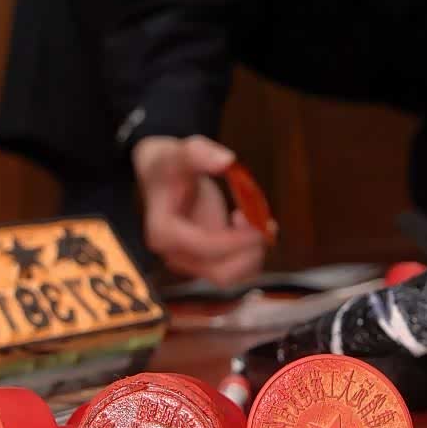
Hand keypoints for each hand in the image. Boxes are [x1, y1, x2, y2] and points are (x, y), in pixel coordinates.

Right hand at [132, 135, 265, 285]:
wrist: (163, 175)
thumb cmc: (170, 164)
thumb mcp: (181, 151)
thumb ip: (199, 153)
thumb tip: (226, 160)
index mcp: (163, 232)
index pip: (203, 248)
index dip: (235, 240)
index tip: (257, 223)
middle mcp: (175, 254)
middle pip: (220, 273)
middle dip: (249, 251)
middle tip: (264, 223)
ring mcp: (191, 261)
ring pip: (230, 277)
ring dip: (253, 254)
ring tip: (258, 221)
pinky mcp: (206, 260)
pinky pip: (235, 271)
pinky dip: (250, 253)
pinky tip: (251, 225)